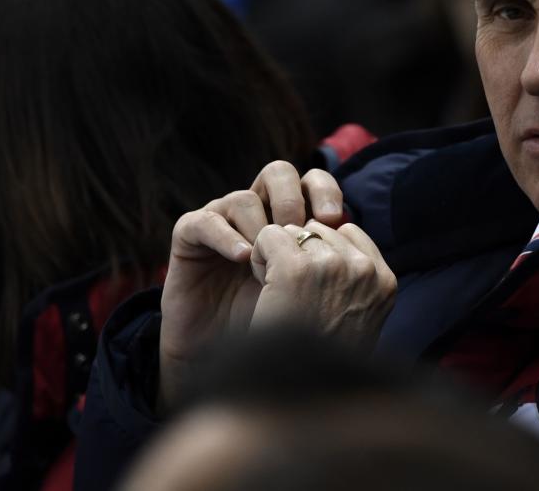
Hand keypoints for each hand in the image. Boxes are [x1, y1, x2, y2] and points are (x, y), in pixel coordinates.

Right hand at [156, 163, 346, 410]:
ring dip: (259, 225)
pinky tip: (243, 258)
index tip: (335, 218)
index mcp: (294, 220)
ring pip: (243, 197)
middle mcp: (259, 215)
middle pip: (279, 174)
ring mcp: (225, 224)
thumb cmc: (281, 329)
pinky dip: (226, 236)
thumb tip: (348, 226)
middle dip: (293, 197)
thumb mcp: (318, 291)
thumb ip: (334, 257)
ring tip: (266, 261)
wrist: (236, 365)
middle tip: (301, 228)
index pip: (314, 184)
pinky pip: (204, 220)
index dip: (326, 194)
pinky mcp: (190, 239)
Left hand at [250, 220, 397, 349]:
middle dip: (301, 252)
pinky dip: (259, 257)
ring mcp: (332, 266)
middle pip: (319, 230)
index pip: (348, 233)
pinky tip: (262, 286)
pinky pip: (269, 235)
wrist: (297, 396)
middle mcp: (363, 269)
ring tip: (278, 292)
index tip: (313, 287)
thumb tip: (334, 231)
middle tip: (293, 293)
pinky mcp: (295, 268)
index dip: (322, 254)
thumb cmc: (320, 362)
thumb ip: (355, 280)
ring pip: (293, 231)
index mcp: (385, 281)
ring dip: (279, 255)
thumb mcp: (358, 319)